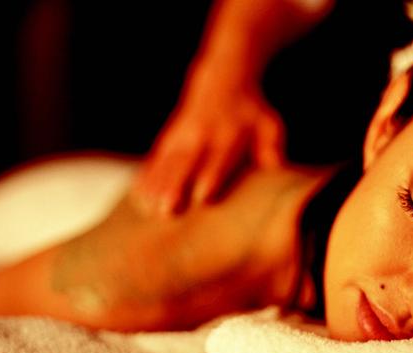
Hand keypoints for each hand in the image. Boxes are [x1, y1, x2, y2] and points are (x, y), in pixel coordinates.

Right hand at [132, 61, 285, 215]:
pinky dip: (145, 177)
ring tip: (149, 209)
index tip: (203, 196)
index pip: (219, 158)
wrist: (223, 81)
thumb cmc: (252, 114)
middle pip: (187, 163)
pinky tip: (137, 197)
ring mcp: (182, 137)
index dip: (212, 176)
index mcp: (229, 137)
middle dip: (175, 186)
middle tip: (166, 210)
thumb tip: (275, 170)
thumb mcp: (268, 125)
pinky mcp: (169, 139)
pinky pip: (155, 160)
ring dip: (156, 186)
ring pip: (166, 163)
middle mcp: (202, 136)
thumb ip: (271, 149)